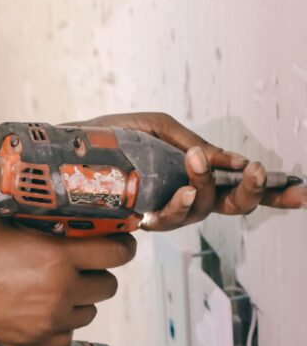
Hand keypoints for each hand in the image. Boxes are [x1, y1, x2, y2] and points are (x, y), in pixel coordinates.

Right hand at [0, 211, 135, 345]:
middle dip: (98, 270)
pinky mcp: (36, 342)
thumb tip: (73, 213)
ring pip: (90, 310)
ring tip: (55, 284)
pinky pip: (68, 335)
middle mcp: (60, 290)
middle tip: (80, 261)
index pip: (116, 252)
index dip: (123, 245)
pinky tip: (41, 307)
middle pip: (108, 284)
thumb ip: (45, 219)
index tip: (120, 241)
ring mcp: (49, 320)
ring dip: (80, 297)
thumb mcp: (9, 218)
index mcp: (58, 255)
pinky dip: (61, 323)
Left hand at [75, 111, 304, 230]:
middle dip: (252, 193)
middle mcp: (183, 196)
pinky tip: (183, 191)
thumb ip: (192, 141)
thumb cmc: (109, 138)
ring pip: (201, 210)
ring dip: (205, 185)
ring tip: (197, 161)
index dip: (273, 193)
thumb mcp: (157, 127)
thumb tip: (227, 160)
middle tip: (258, 173)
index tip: (302, 192)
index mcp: (192, 173)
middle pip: (230, 206)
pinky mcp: (138, 217)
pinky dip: (180, 203)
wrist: (62, 149)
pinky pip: (168, 217)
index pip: (238, 187)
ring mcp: (162, 209)